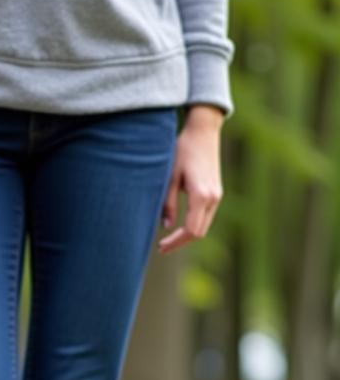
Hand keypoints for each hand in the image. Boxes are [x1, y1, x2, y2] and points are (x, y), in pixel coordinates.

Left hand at [158, 105, 224, 253]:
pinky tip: (179, 225)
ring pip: (204, 225)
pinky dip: (193, 224)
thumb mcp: (169, 178)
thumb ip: (168, 204)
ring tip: (168, 239)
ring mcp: (217, 195)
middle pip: (199, 232)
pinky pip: (206, 216)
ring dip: (187, 234)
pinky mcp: (217, 192)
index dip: (176, 242)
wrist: (203, 132)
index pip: (191, 230)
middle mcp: (213, 198)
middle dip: (181, 242)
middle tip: (162, 247)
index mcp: (201, 195)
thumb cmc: (183, 151)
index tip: (161, 247)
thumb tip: (167, 226)